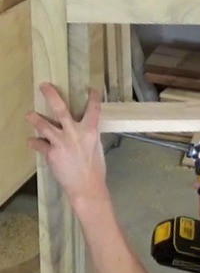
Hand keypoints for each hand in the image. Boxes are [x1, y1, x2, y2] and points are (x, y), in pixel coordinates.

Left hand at [26, 83, 106, 208]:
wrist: (86, 186)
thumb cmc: (95, 168)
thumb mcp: (96, 147)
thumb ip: (88, 135)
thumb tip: (83, 129)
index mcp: (91, 131)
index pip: (94, 109)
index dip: (94, 97)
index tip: (92, 89)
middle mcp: (75, 133)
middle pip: (61, 109)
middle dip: (52, 95)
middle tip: (44, 85)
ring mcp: (61, 142)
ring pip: (43, 125)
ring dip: (35, 119)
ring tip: (29, 115)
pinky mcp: (51, 153)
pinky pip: (39, 144)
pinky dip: (36, 143)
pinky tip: (32, 142)